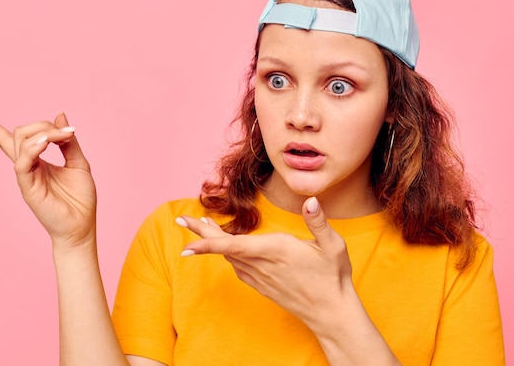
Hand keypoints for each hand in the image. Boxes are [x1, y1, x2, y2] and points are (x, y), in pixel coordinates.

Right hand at [0, 113, 96, 248]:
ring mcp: (26, 177)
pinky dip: (33, 149)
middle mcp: (29, 167)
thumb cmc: (80, 200)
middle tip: (66, 134)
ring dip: (42, 133)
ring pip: (20, 144)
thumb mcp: (79, 163)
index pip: (11, 141)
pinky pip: (22, 163)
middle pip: (19, 135)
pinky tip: (46, 143)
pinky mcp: (28, 188)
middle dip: (41, 125)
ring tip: (61, 137)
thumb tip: (60, 116)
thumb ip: (69, 142)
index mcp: (38, 162)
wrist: (81, 227)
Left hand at [177, 196, 353, 329]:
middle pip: (224, 248)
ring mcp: (260, 277)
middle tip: (181, 220)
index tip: (187, 244)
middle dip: (200, 233)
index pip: (233, 246)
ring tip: (202, 224)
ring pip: (229, 256)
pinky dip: (227, 253)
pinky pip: (238, 267)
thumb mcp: (333, 246)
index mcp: (275, 250)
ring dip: (213, 241)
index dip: (208, 243)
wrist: (331, 313)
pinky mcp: (262, 285)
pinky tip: (226, 246)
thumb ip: (318, 222)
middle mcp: (262, 264)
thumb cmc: (332, 277)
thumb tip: (311, 200)